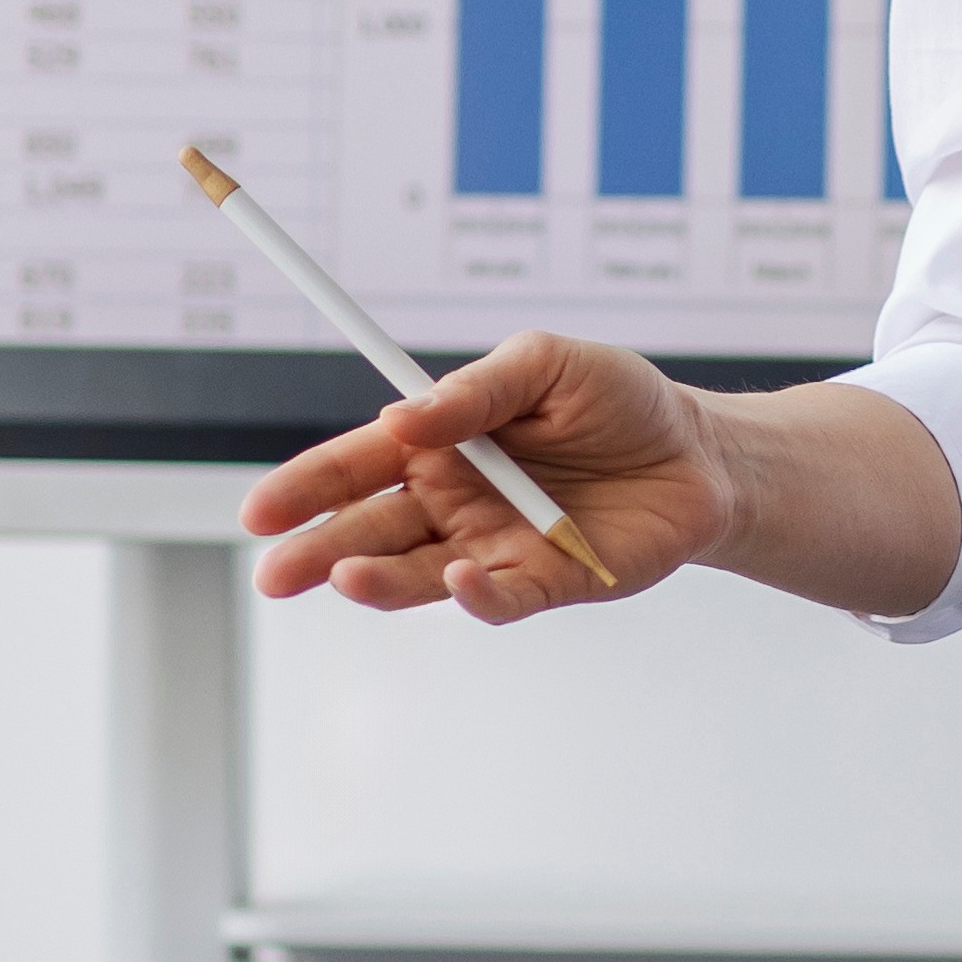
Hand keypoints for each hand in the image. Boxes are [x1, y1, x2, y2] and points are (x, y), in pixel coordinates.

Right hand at [241, 332, 716, 616]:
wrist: (700, 453)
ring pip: (417, 574)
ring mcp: (491, 547)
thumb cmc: (616, 400)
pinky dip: (473, 594)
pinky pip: (496, 598)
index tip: (261, 510)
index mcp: (437, 445)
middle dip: (318, 551)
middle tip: (274, 571)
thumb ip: (477, 390)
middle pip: (367, 531)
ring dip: (379, 580)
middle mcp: (452, 503)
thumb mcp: (546, 363)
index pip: (354, 467)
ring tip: (346, 579)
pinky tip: (459, 578)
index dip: (305, 487)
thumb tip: (403, 417)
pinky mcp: (542, 582)